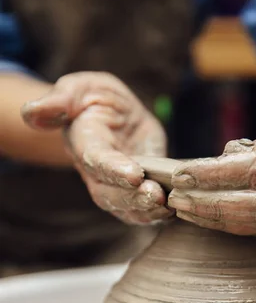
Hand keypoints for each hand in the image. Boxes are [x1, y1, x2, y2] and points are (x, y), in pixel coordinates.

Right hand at [22, 72, 171, 223]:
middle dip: (133, 198)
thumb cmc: (93, 98)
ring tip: (167, 205)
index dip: (114, 169)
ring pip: (128, 209)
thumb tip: (32, 111)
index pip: (97, 161)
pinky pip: (145, 210)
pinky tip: (177, 207)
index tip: (135, 174)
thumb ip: (59, 101)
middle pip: (111, 194)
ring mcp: (118, 186)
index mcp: (85, 145)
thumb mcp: (78, 89)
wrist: (111, 114)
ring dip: (147, 211)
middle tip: (156, 195)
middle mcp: (98, 173)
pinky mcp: (138, 191)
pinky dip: (160, 213)